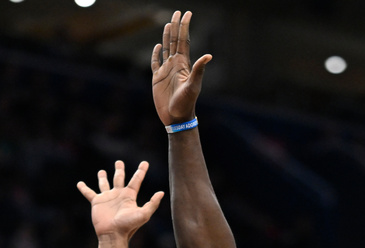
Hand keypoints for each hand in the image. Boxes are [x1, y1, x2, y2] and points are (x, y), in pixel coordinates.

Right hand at [77, 160, 164, 240]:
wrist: (113, 234)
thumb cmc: (129, 226)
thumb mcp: (144, 214)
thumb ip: (152, 204)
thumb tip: (161, 193)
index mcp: (129, 196)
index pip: (136, 180)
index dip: (141, 171)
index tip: (145, 163)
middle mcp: (118, 195)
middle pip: (119, 178)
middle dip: (119, 170)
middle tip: (119, 162)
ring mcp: (107, 198)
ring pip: (104, 184)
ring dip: (102, 177)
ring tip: (101, 171)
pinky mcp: (97, 202)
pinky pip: (89, 193)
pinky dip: (84, 188)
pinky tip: (80, 184)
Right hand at [151, 10, 211, 125]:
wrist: (176, 117)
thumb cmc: (186, 103)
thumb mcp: (193, 86)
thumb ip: (198, 70)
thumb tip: (209, 55)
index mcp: (183, 64)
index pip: (184, 41)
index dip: (185, 27)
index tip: (187, 13)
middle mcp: (175, 65)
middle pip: (175, 41)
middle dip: (177, 26)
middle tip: (177, 12)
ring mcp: (166, 70)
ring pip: (166, 49)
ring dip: (167, 36)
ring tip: (169, 24)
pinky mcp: (157, 78)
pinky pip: (155, 62)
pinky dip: (156, 53)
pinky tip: (158, 46)